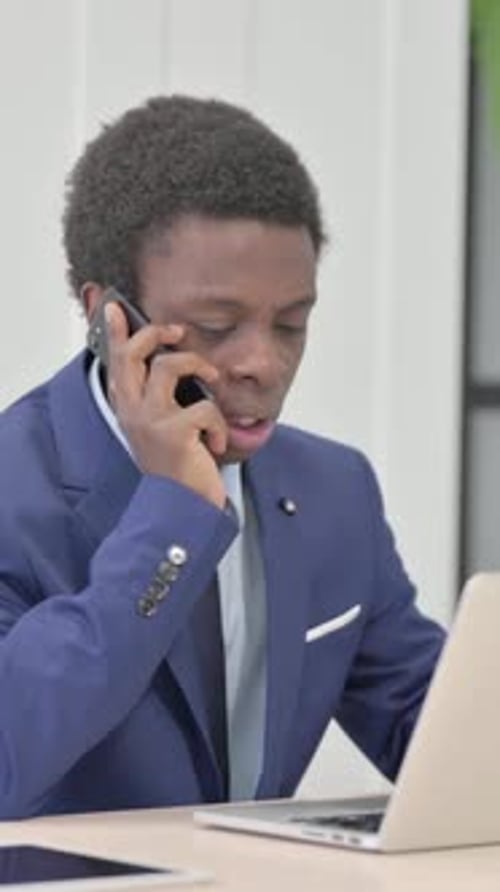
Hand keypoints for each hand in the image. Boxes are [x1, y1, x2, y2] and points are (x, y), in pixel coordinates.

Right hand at [104, 302, 227, 508]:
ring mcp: (150, 420)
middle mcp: (133, 411)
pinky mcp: (173, 433)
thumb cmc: (177, 466)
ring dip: (200, 367)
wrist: (180, 508)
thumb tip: (174, 364)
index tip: (115, 306)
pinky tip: (216, 444)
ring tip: (212, 381)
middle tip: (179, 332)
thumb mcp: (162, 429)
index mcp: (128, 408)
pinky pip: (205, 407)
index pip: (116, 362)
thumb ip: (162, 399)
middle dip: (157, 333)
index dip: (116, 333)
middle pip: (136, 353)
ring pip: (171, 366)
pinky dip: (219, 426)